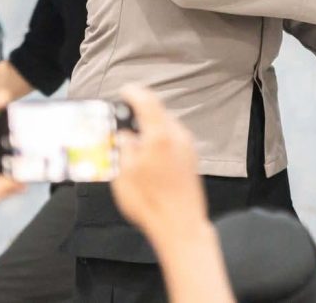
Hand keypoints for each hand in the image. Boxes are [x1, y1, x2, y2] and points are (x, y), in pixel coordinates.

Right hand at [111, 85, 207, 241]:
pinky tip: (149, 155)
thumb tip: (124, 135)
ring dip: (151, 128)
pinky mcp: (192, 157)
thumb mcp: (124, 174)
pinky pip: (173, 139)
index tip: (125, 90)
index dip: (134, 92)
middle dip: (140, 113)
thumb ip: (124, 148)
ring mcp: (187, 146)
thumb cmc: (150, 203)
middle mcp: (177, 136)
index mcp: (160, 135)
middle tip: (124, 121)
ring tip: (134, 142)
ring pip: (167, 126)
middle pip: (158, 113)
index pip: (148, 101)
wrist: (181, 224)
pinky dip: (160, 139)